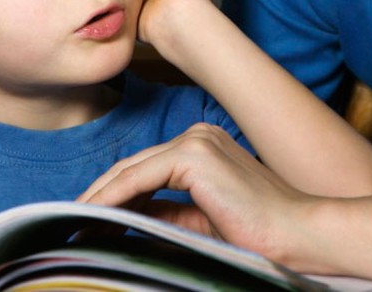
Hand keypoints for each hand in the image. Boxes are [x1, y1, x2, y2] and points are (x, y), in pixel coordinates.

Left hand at [79, 123, 313, 264]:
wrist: (301, 235)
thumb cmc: (262, 234)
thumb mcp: (203, 221)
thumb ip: (167, 215)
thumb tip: (127, 221)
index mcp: (204, 147)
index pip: (146, 170)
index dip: (114, 195)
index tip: (89, 219)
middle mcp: (198, 135)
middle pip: (134, 167)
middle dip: (100, 195)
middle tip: (70, 221)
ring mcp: (196, 141)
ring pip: (131, 171)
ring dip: (100, 197)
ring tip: (74, 222)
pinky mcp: (194, 154)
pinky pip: (139, 179)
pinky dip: (112, 198)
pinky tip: (91, 216)